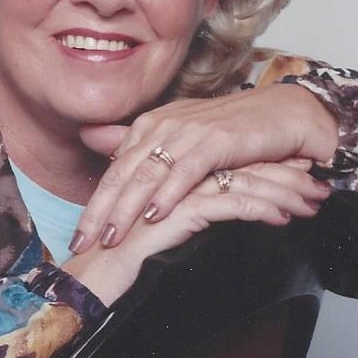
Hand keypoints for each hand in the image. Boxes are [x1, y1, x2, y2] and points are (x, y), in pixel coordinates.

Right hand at [63, 166, 317, 305]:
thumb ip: (172, 207)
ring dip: (278, 191)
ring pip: (238, 181)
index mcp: (164, 171)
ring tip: (308, 201)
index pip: (222, 161)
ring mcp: (172, 190)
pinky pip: (228, 205)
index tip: (292, 173)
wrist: (90, 279)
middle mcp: (169, 173)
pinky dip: (259, 210)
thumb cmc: (116, 257)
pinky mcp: (177, 212)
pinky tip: (282, 218)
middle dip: (279, 174)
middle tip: (312, 183)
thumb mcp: (150, 226)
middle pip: (236, 165)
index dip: (260, 165)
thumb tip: (204, 204)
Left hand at [72, 84, 336, 252]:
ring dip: (126, 209)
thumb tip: (90, 138)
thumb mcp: (177, 134)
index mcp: (150, 126)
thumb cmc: (229, 128)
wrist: (280, 112)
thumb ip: (135, 141)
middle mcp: (163, 127)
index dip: (94, 203)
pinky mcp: (215, 142)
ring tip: (109, 238)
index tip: (77, 236)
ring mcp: (188, 133)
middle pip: (122, 174)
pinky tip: (154, 216)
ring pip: (147, 175)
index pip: (114, 169)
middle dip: (99, 211)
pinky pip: (185, 172)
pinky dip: (168, 194)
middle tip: (81, 244)